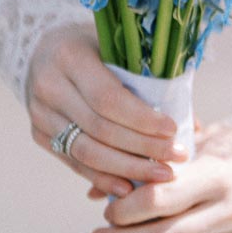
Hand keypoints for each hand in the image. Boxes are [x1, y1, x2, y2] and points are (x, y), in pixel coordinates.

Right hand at [26, 21, 188, 196]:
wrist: (46, 50)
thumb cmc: (95, 46)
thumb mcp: (117, 47)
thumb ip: (150, 79)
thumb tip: (193, 125)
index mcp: (68, 55)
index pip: (108, 98)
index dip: (142, 120)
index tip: (173, 131)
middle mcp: (47, 85)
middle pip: (99, 129)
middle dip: (142, 149)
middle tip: (176, 159)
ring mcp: (39, 113)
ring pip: (86, 152)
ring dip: (127, 169)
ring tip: (160, 175)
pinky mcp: (39, 135)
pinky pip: (74, 163)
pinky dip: (103, 178)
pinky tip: (129, 186)